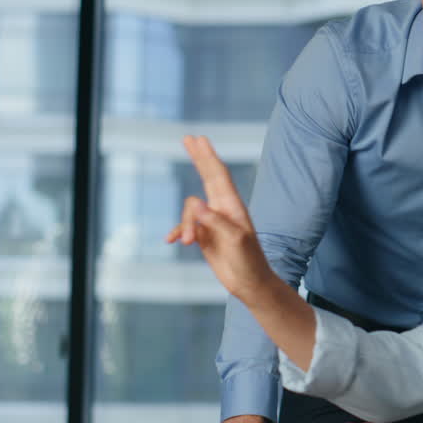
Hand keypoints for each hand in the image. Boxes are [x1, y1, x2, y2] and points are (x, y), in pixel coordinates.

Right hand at [167, 135, 273, 300]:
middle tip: (188, 138)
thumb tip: (195, 203)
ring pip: (189, 211)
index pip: (219, 175)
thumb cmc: (248, 262)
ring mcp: (212, 222)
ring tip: (189, 243)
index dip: (209, 156)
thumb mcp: (235, 240)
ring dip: (184, 225)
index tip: (200, 138)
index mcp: (233, 206)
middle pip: (208, 178)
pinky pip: (185, 228)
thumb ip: (215, 221)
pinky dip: (178, 232)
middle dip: (198, 158)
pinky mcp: (205, 236)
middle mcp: (222, 210)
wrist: (250, 284)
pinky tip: (171, 240)